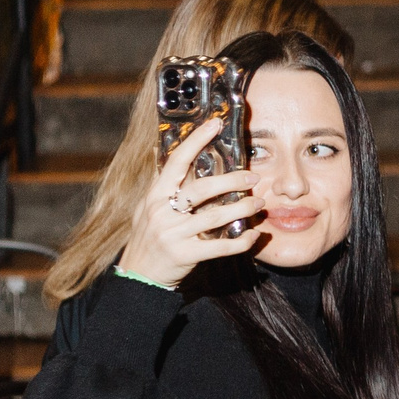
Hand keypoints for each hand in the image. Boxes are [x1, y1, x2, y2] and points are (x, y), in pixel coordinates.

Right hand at [115, 116, 259, 287]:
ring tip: (259, 204)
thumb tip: (163, 150)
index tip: (215, 123)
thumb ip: (162, 183)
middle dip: (231, 180)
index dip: (196, 140)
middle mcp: (162, 211)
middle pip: (202, 189)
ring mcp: (173, 234)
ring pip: (215, 217)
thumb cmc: (148, 236)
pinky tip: (253, 236)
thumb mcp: (147, 206)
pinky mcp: (184, 255)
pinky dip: (240, 242)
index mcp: (155, 195)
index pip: (176, 161)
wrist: (138, 274)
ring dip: (242, 209)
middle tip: (253, 176)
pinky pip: (219, 247)